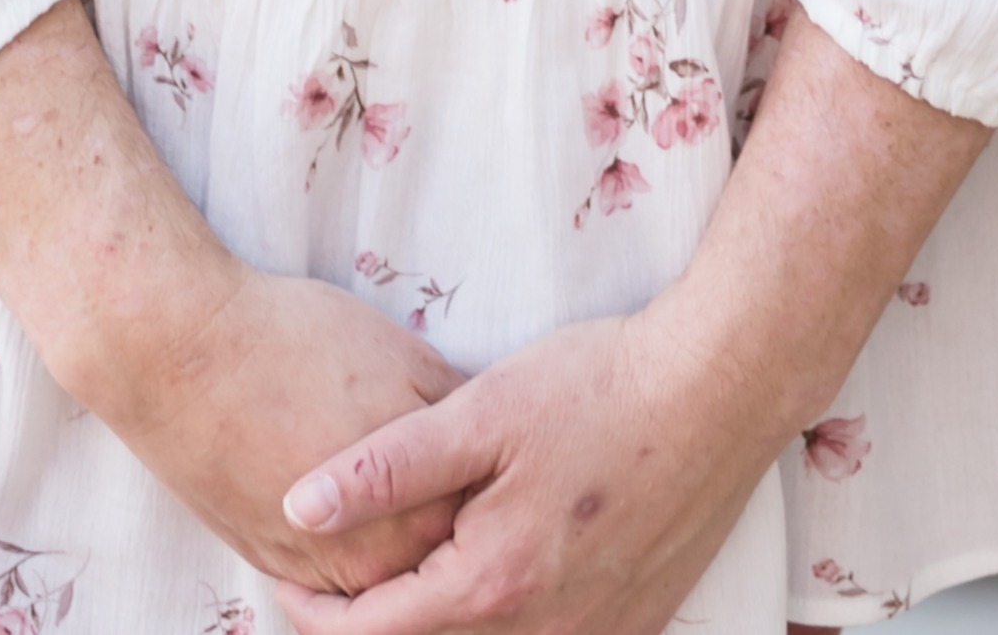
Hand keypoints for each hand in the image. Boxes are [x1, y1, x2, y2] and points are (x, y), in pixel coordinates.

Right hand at [0, 3, 462, 593]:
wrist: (182, 354)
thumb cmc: (298, 343)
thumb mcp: (405, 360)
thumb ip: (457, 412)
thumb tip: (499, 434)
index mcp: (419, 511)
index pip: (488, 526)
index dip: (506, 497)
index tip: (521, 479)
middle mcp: (371, 560)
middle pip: (439, 567)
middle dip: (464, 540)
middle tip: (483, 506)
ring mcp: (316, 570)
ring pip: (384, 586)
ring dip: (407, 563)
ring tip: (423, 517)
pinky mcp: (271, 563)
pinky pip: (330, 587)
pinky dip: (354, 567)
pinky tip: (369, 532)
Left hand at [264, 308, 769, 634]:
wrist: (718, 390)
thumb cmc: (597, 388)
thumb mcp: (480, 410)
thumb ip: (385, 467)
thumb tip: (296, 508)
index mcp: (492, 585)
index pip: (371, 634)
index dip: (310, 612)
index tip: (279, 573)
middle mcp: (543, 634)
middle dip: (369, 623)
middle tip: (326, 578)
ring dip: (439, 626)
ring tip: (404, 574)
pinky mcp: (637, 623)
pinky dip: (505, 626)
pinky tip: (495, 576)